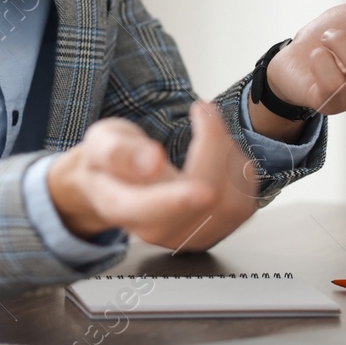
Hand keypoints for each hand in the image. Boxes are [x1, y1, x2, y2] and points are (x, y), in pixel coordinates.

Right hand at [47, 100, 257, 251]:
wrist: (118, 185)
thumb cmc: (108, 161)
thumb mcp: (101, 143)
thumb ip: (119, 151)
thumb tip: (151, 159)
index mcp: (124, 208)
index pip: (154, 211)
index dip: (180, 201)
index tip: (202, 190)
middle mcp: (160, 231)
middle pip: (206, 194)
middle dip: (212, 143)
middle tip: (201, 108)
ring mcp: (190, 236)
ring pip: (232, 199)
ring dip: (227, 154)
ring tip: (206, 133)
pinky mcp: (217, 231)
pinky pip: (244, 201)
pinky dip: (238, 168)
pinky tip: (217, 154)